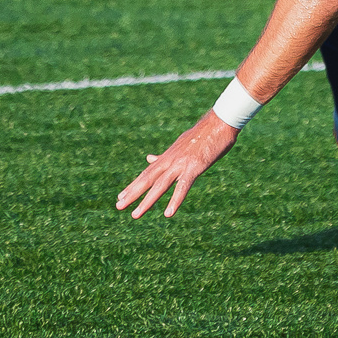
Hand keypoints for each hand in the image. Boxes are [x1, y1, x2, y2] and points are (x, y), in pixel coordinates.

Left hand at [116, 111, 239, 218]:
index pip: (147, 173)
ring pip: (160, 185)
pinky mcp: (194, 167)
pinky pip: (183, 186)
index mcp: (167, 157)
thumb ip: (164, 156)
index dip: (133, 185)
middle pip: (148, 179)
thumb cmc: (203, 135)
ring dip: (147, 201)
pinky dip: (175, 200)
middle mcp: (170, 161)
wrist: (219, 123)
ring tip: (135, 215)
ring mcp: (181, 164)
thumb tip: (149, 158)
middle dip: (132, 194)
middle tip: (118, 206)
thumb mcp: (180, 145)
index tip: (121, 196)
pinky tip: (168, 213)